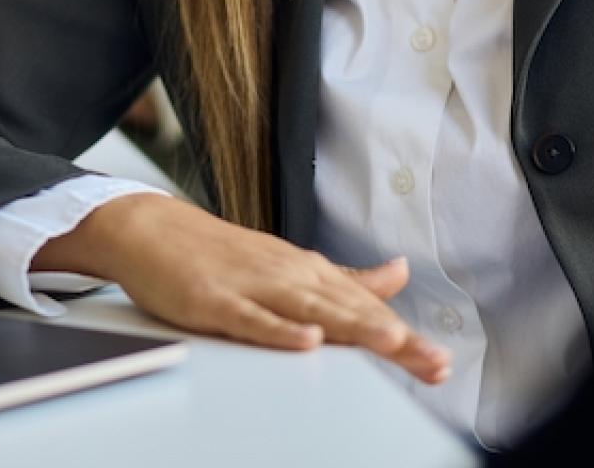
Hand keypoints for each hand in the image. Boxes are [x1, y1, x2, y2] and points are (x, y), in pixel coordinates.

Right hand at [38, 194, 449, 383]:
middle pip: (349, 311)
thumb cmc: (221, 254)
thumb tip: (400, 274)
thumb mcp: (291, 264)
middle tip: (432, 362)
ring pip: (311, 309)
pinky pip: (252, 319)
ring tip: (391, 344)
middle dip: (393, 339)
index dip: (404, 336)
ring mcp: (252, 286)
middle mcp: (288, 275)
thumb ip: (347, 277)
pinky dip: (280, 330)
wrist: (153, 229)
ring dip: (352, 327)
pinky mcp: (217, 300)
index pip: (365, 308)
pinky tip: (306, 341)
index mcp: (308, 271)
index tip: (440, 362)